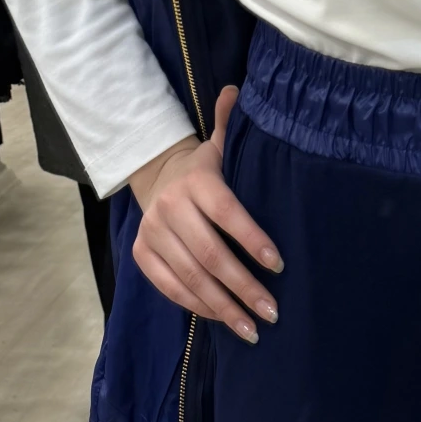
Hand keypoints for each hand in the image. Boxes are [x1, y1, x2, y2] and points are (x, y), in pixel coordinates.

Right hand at [130, 86, 281, 340]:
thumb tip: (236, 91)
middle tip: (272, 312)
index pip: (226, 212)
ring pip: (191, 277)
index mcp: (196, 181)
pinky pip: (171, 287)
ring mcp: (153, 232)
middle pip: (209, 254)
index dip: (251, 240)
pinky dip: (199, 306)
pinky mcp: (142, 254)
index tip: (278, 265)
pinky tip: (224, 320)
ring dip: (224, 307)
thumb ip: (230, 126)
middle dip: (243, 287)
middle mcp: (169, 207)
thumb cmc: (207, 171)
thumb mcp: (220, 147)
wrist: (159, 178)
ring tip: (253, 330)